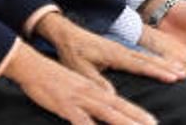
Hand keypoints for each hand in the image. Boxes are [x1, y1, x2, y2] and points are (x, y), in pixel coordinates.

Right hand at [4, 43, 157, 124]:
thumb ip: (90, 97)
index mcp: (94, 90)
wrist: (32, 66)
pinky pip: (81, 122)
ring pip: (106, 113)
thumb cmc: (51, 79)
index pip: (120, 103)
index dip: (137, 113)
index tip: (152, 122)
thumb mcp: (75, 87)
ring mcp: (80, 99)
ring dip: (123, 123)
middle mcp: (91, 93)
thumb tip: (102, 104)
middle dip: (138, 119)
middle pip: (119, 107)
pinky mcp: (66, 105)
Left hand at [34, 13, 183, 89]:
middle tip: (185, 75)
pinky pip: (142, 57)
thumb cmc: (72, 51)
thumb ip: (96, 81)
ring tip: (180, 71)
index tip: (173, 77)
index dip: (157, 71)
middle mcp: (122, 50)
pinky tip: (161, 67)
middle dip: (167, 67)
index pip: (140, 65)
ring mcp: (122, 49)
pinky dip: (155, 62)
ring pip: (147, 58)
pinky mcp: (120, 51)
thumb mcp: (80, 68)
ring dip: (164, 64)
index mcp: (115, 54)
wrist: (67, 34)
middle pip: (149, 60)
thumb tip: (112, 95)